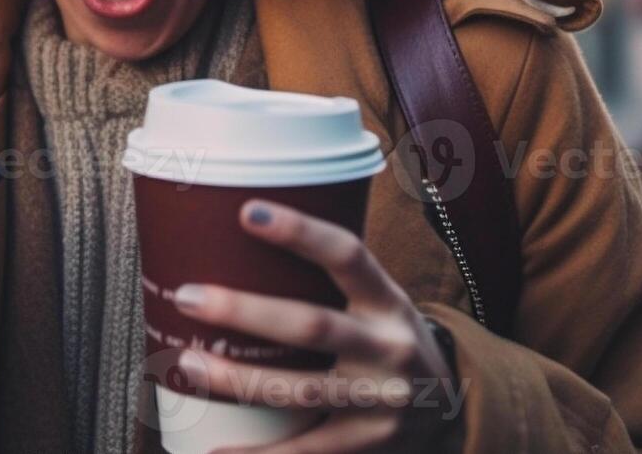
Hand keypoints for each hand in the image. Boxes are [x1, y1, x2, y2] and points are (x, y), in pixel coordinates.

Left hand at [171, 200, 456, 452]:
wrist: (453, 409)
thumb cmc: (391, 340)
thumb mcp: (382, 301)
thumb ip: (330, 281)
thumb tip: (240, 239)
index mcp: (388, 301)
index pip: (347, 255)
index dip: (300, 232)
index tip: (246, 212)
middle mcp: (389, 348)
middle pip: (312, 326)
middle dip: (245, 311)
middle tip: (188, 297)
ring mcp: (380, 400)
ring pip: (299, 389)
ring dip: (237, 378)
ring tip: (188, 364)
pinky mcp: (367, 443)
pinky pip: (307, 450)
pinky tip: (217, 451)